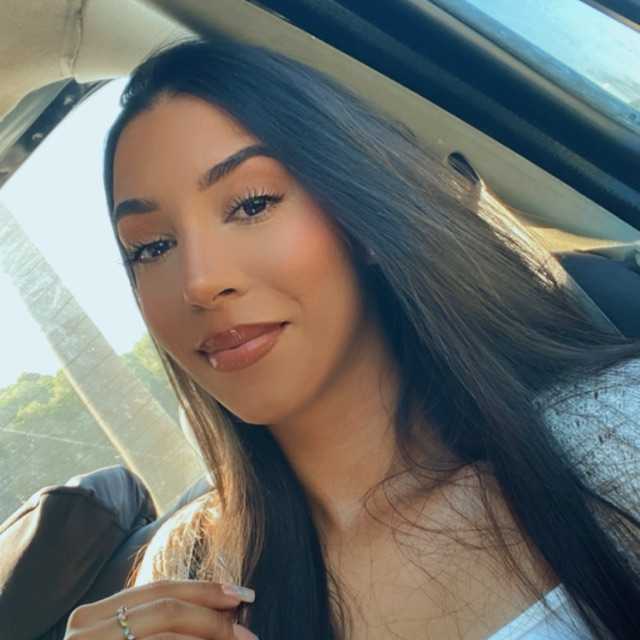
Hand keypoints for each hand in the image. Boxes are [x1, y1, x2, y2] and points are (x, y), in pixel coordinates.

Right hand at [63, 579, 257, 639]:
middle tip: (248, 634)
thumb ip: (160, 625)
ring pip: (166, 636)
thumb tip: (221, 613)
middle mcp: (86, 630)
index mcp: (94, 616)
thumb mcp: (128, 639)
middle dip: (213, 618)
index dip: (204, 589)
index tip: (242, 595)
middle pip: (166, 609)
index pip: (159, 589)